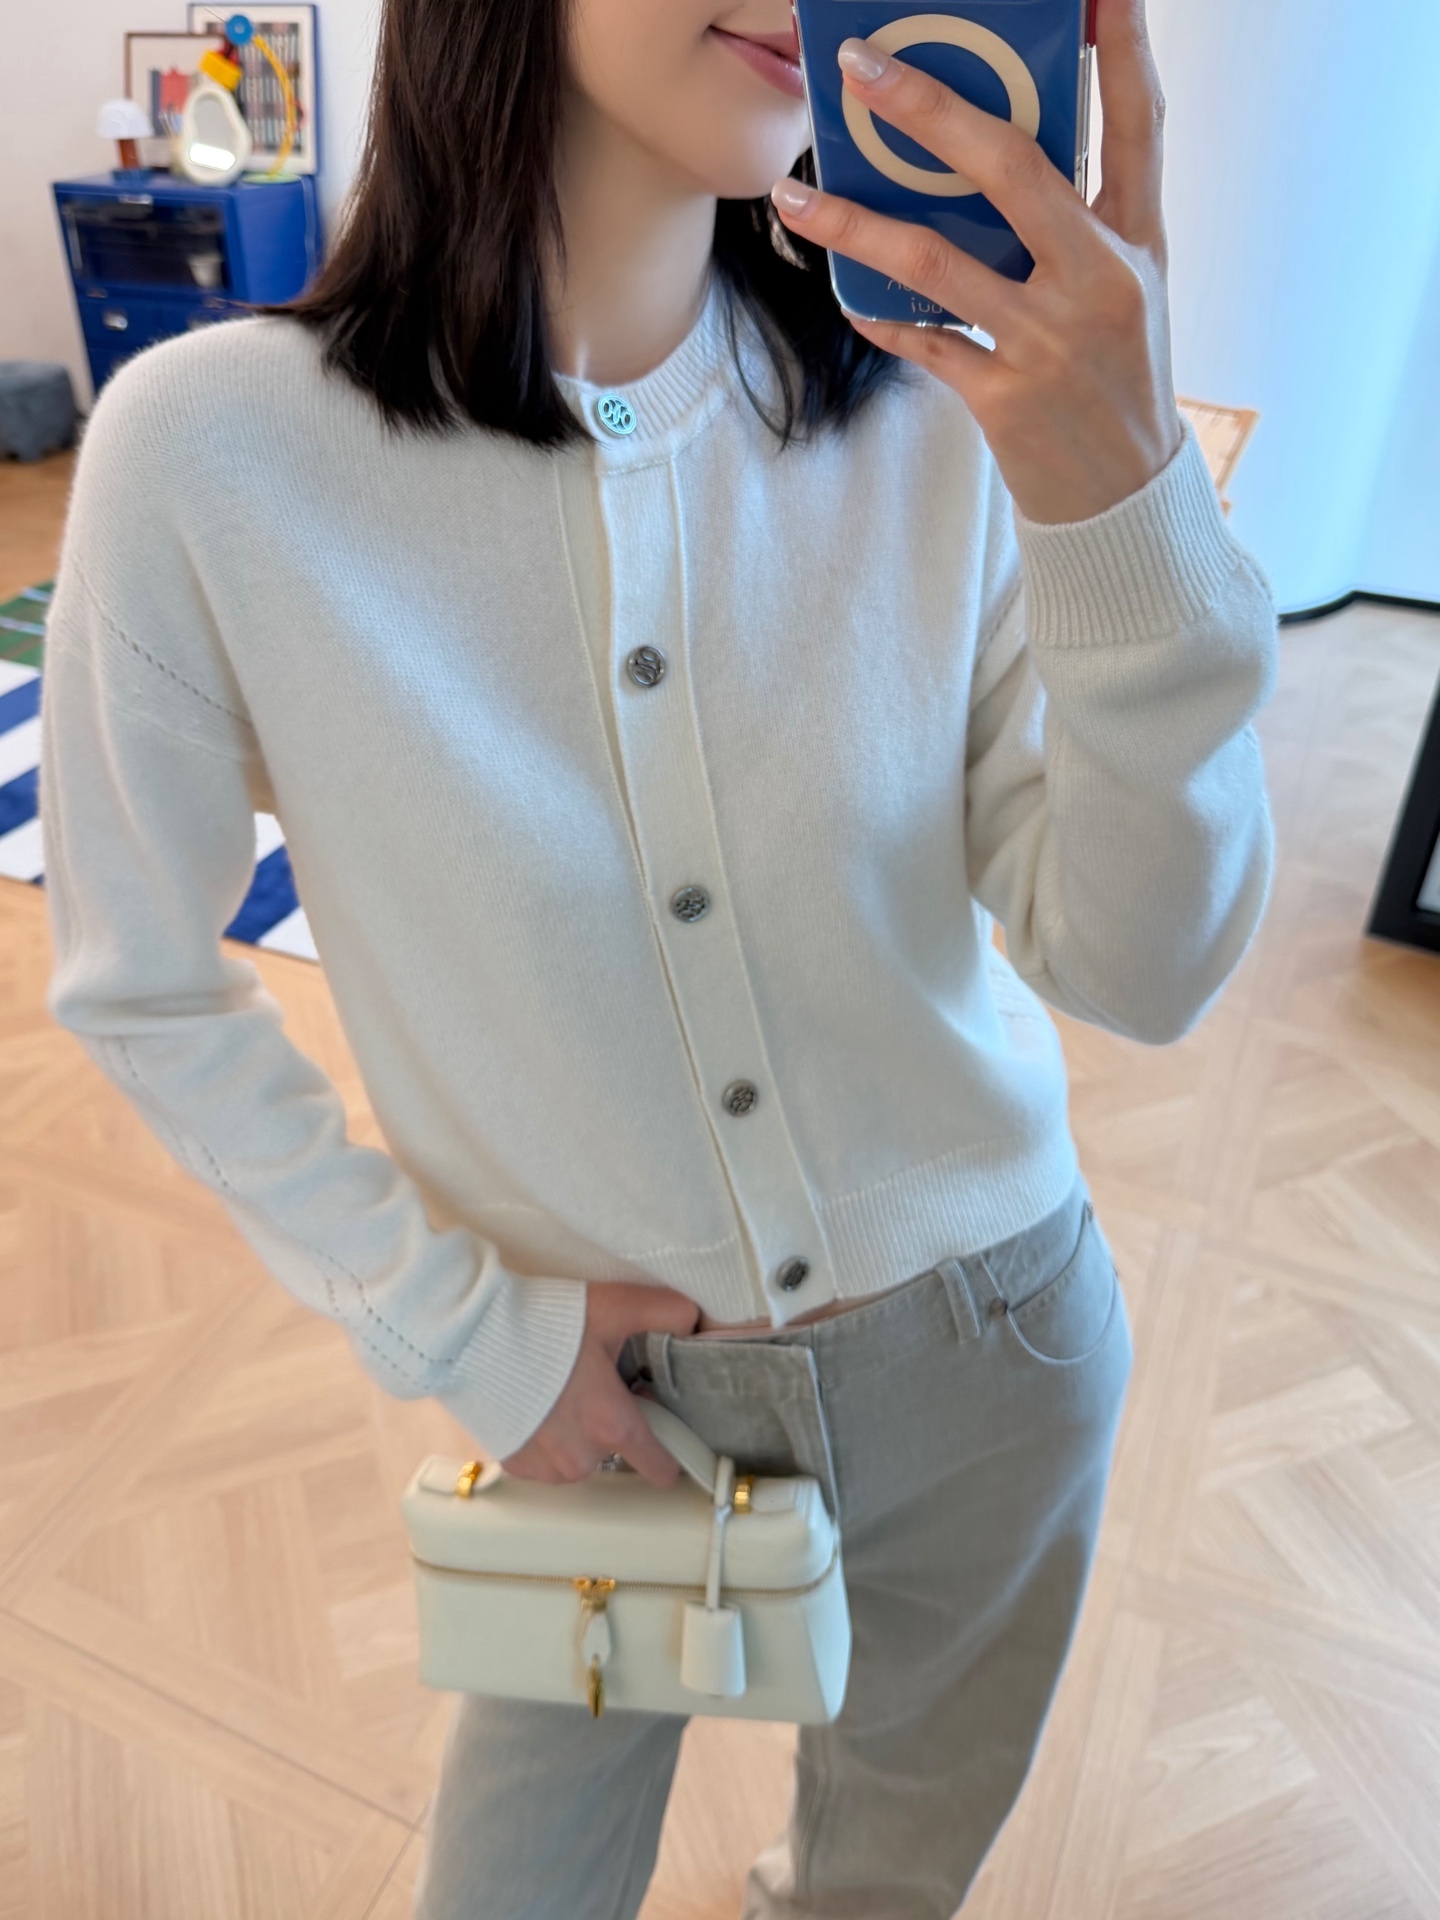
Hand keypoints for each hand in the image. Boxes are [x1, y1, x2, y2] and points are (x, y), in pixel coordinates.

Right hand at [500, 1282, 699, 1486]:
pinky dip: (547, 1439)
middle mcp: (580, 1456)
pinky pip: (546, 1461)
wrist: (469, 1335)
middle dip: (612, 1424)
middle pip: (616, 1452)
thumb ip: (664, 1311)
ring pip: (580, 1458)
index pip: (660, 1465)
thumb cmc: (540, 1323)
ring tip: (562, 1391)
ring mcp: (545, 1465)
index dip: (671, 1452)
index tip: (669, 1439)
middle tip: (596, 1384)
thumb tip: (693, 1320)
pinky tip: (538, 1405)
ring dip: (578, 1434)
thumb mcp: (612, 1307)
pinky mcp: (515, 1463)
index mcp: (611, 1423)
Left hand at [771, 0, 1182, 523]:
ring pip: (937, 260)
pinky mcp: (1006, 399)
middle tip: (864, 68)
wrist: (1124, 501)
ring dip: (855, 225)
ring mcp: (1051, 342)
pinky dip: (880, 314)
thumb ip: (1077, 221)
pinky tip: (845, 293)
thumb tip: (989, 152)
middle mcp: (1099, 281)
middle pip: (1012, 168)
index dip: (1124, 45)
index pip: (1137, 121)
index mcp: (1138, 240)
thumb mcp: (1124, 289)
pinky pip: (925, 341)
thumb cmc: (1117, 381)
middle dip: (931, 109)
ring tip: (795, 197)